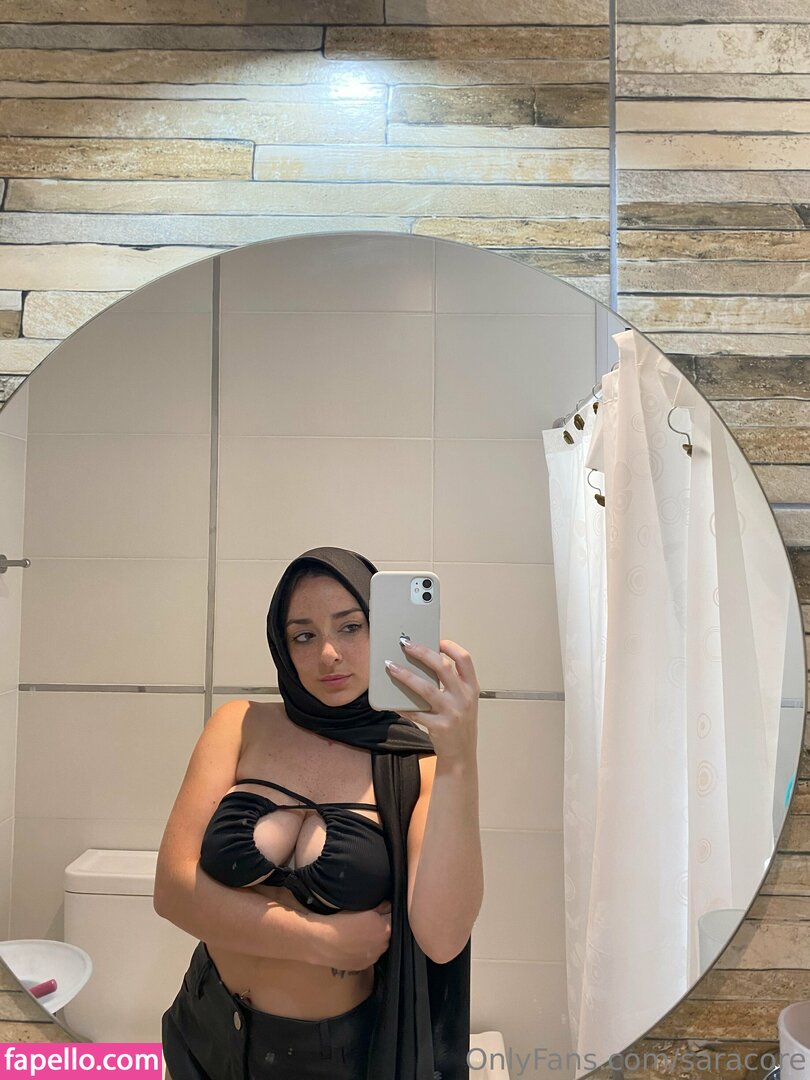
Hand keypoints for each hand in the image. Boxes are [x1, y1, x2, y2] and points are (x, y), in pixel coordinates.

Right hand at [313, 900, 391, 970]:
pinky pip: (368, 957)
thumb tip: (388, 904)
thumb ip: (379, 906)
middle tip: (365, 924)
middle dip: (379, 930)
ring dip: (372, 942)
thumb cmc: (341, 921)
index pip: (392, 920)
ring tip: (358, 936)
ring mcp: (373, 958)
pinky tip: (353, 946)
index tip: (375, 914)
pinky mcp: (363, 967)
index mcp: (385, 929)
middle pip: (386, 935)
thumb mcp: (360, 907)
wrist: (323, 942)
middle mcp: (383, 945)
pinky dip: (364, 951)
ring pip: (377, 947)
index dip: (384, 916)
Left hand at [385, 639, 479, 765]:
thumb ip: (452, 683)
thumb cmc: (459, 723)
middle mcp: (464, 698)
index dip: (451, 647)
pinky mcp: (439, 727)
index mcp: (472, 688)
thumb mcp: (463, 701)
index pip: (465, 659)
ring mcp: (452, 713)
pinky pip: (415, 713)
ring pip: (426, 688)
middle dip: (422, 652)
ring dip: (406, 675)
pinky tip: (391, 701)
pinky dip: (402, 705)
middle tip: (406, 644)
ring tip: (391, 666)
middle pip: (443, 668)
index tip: (436, 640)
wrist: (462, 755)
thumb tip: (425, 662)